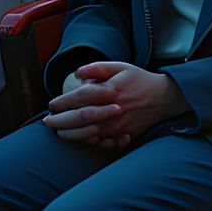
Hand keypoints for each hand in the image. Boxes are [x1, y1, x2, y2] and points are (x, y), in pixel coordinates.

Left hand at [43, 62, 186, 146]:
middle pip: (78, 119)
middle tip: (47, 122)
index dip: (62, 102)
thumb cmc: (140, 80)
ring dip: (69, 135)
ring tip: (59, 132)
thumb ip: (98, 68)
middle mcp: (111, 110)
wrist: (164, 97)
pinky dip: (87, 142)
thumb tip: (78, 73)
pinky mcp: (122, 136)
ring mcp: (116, 126)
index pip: (79, 97)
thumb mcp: (120, 67)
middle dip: (58, 122)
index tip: (52, 104)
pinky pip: (100, 144)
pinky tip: (79, 139)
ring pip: (86, 135)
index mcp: (110, 91)